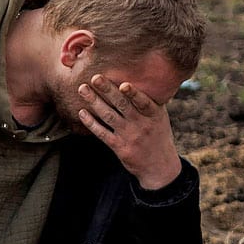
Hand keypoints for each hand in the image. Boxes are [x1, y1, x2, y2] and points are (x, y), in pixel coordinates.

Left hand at [77, 75, 182, 189]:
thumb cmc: (158, 135)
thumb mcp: (160, 117)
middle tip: (95, 78)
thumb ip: (149, 101)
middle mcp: (141, 125)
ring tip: (82, 89)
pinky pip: (102, 133)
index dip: (134, 94)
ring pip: (109, 116)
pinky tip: (82, 112)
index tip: (123, 84)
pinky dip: (91, 123)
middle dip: (107, 90)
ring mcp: (129, 136)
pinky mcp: (119, 147)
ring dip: (94, 102)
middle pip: (122, 105)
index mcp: (154, 115)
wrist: (159, 166)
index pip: (144, 102)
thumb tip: (140, 76)